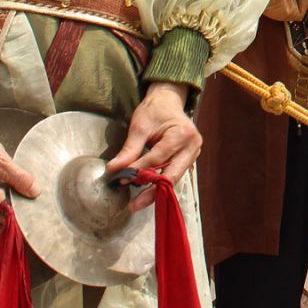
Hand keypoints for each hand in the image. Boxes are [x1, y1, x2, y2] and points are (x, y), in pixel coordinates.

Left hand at [105, 82, 200, 212]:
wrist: (168, 102)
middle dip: (152, 191)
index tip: (122, 178)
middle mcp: (192, 146)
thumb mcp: (139, 126)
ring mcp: (193, 154)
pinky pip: (174, 174)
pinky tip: (148, 191)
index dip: (139, 170)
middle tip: (134, 205)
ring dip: (156, 190)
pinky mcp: (188, 159)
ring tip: (138, 202)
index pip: (158, 158)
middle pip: (172, 175)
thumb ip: (129, 149)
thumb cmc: (154, 111)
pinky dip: (160, 183)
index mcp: (182, 134)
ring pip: (174, 178)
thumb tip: (114, 169)